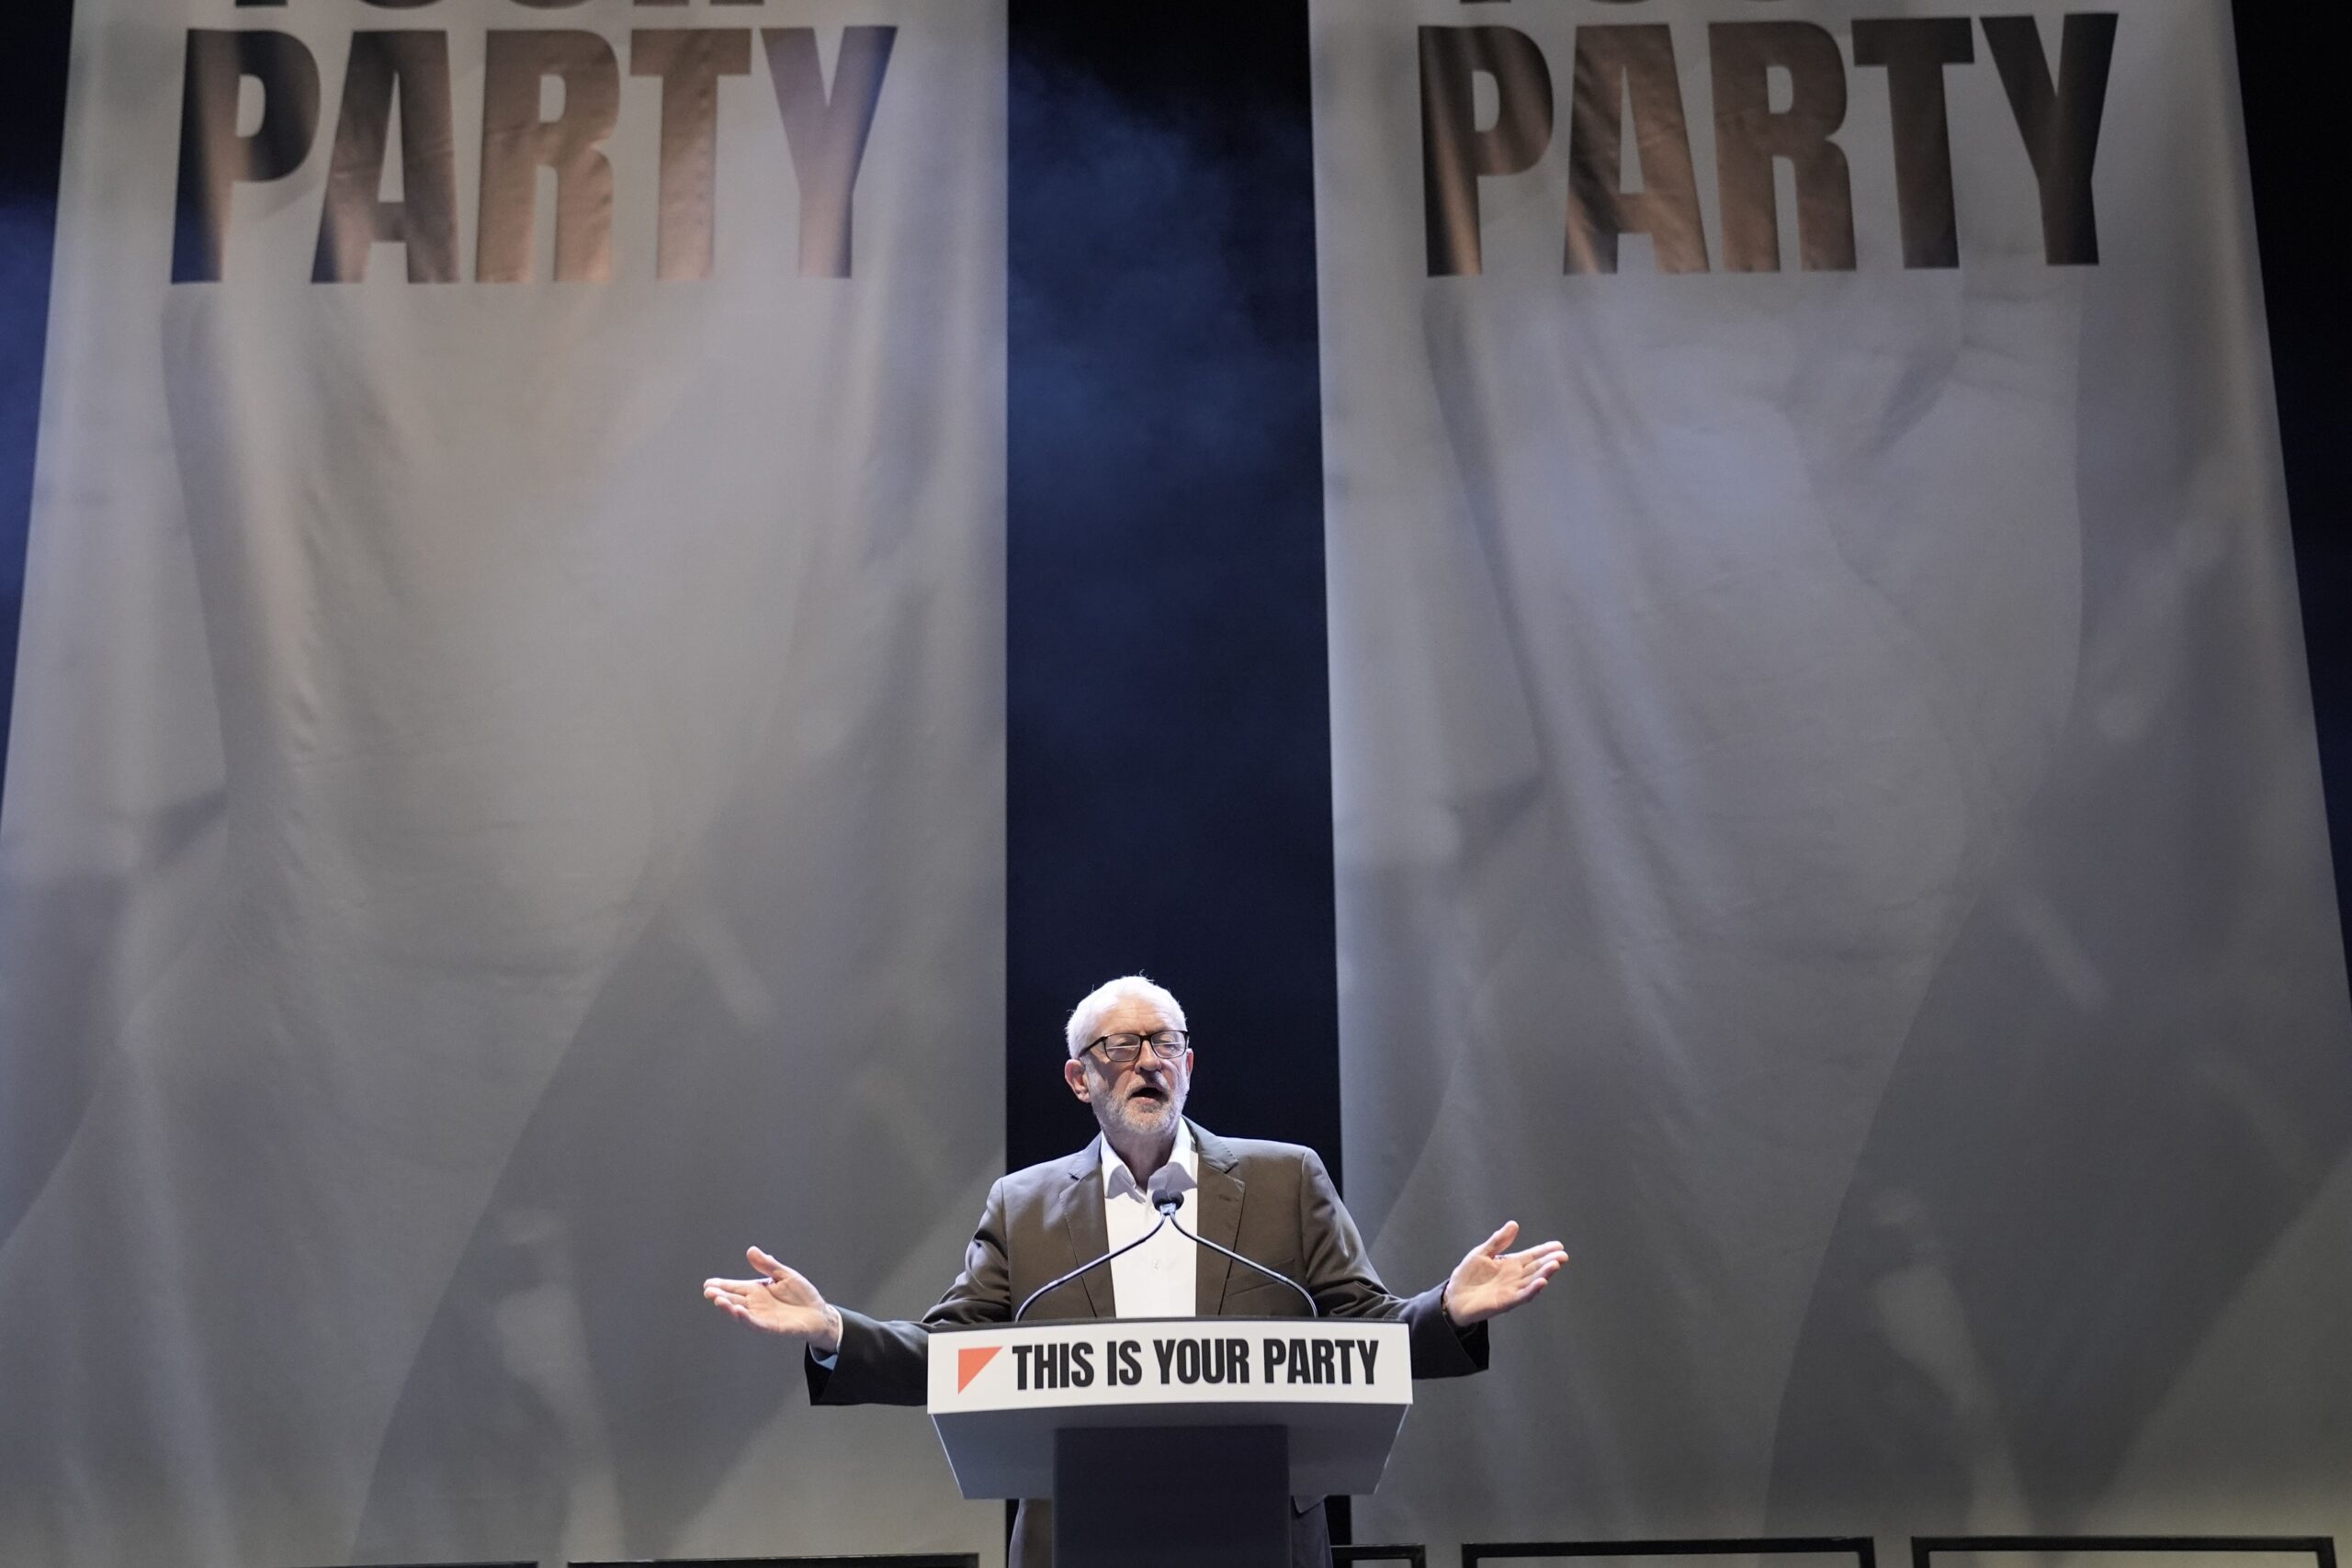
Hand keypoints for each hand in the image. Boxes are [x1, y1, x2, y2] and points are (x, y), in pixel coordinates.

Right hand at [703, 1246, 843, 1351]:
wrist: (818, 1312)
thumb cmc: (801, 1295)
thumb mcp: (784, 1275)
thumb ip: (768, 1265)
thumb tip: (751, 1250)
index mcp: (757, 1290)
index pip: (735, 1287)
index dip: (722, 1285)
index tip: (708, 1283)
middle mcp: (756, 1304)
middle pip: (734, 1299)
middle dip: (720, 1296)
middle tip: (709, 1292)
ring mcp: (762, 1316)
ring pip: (741, 1313)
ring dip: (729, 1308)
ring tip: (719, 1301)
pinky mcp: (771, 1327)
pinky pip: (756, 1323)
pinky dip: (746, 1318)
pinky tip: (738, 1311)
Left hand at [1443, 1221, 1566, 1324]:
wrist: (1454, 1297)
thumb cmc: (1468, 1275)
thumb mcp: (1482, 1252)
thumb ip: (1499, 1240)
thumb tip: (1514, 1224)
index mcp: (1510, 1264)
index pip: (1532, 1256)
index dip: (1544, 1250)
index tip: (1558, 1245)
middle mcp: (1515, 1277)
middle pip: (1536, 1268)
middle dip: (1550, 1261)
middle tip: (1563, 1255)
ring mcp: (1512, 1290)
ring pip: (1533, 1281)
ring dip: (1545, 1274)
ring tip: (1555, 1265)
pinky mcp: (1506, 1301)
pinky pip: (1523, 1295)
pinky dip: (1533, 1289)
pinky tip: (1542, 1282)